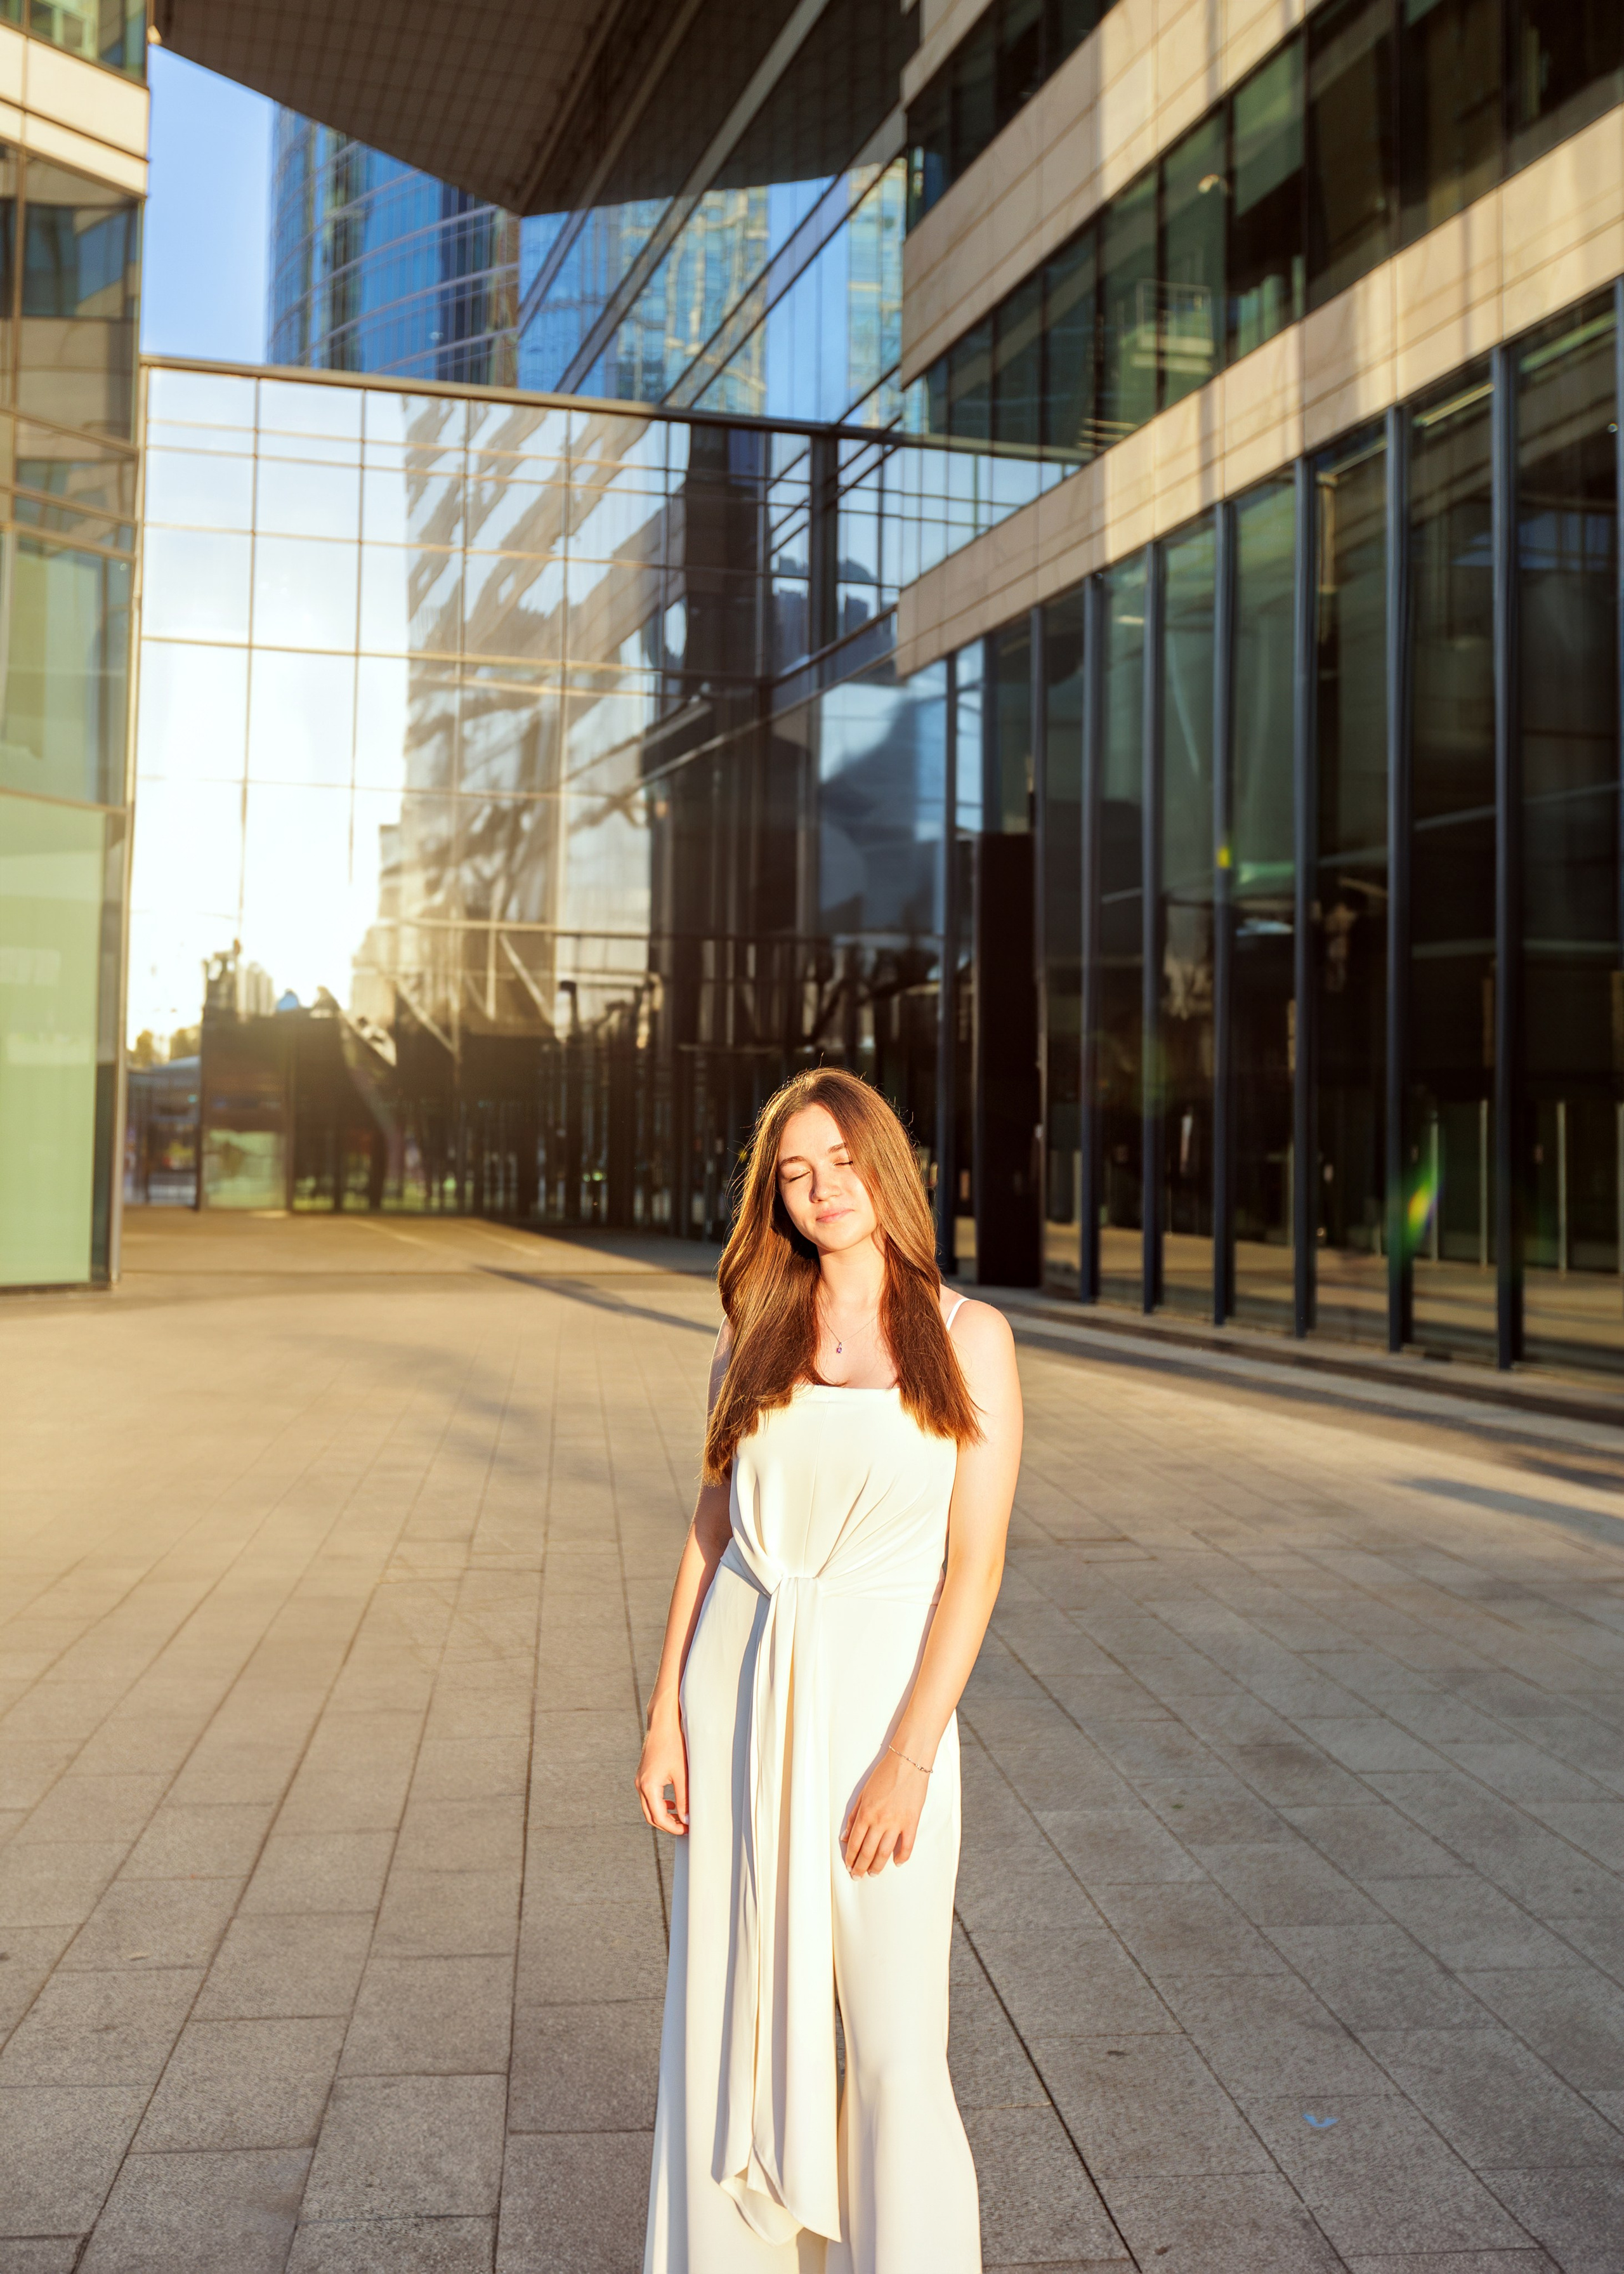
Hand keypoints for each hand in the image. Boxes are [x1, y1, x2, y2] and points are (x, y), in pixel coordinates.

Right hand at [635, 1701, 687, 1834]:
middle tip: (684, 1827)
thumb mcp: (682, 1774)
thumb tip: (687, 1819)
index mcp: (649, 1786)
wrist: (663, 1722)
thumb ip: (684, 1799)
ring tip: (681, 1817)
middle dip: (667, 1825)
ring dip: (663, 1815)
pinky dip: (659, 1804)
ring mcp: (640, 1779)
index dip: (673, 1828)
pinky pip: (648, 1796)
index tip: (687, 1830)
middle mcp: (640, 1784)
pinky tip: (672, 1802)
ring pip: (649, 1807)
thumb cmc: (674, 1744)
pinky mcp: (643, 1774)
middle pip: (651, 1816)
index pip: (659, 1818)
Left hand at [841, 1746, 928, 1875]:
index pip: (854, 1842)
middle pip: (868, 1852)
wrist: (907, 1763)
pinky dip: (902, 1857)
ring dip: (877, 1866)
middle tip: (858, 1876)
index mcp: (865, 1813)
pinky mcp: (911, 1822)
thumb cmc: (884, 1774)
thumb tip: (845, 1836)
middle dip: (861, 1867)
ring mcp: (896, 1823)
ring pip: (885, 1853)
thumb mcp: (863, 1793)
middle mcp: (879, 1821)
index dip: (850, 1857)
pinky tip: (897, 1862)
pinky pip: (907, 1845)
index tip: (849, 1866)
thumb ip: (854, 1816)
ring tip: (873, 1873)